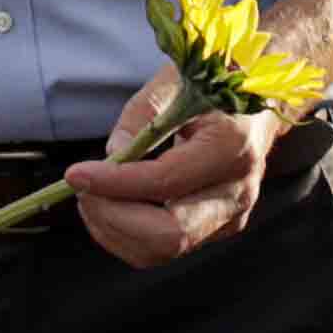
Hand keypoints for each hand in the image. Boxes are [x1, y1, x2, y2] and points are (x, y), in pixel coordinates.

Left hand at [68, 73, 271, 269]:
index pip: (165, 182)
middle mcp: (238, 191)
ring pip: (163, 250)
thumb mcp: (174, 82)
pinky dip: (128, 235)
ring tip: (91, 196)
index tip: (76, 174)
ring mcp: (231, 216)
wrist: (257, 104)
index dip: (114, 183)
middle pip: (168, 234)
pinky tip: (111, 207)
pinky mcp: (219, 229)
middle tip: (82, 191)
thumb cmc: (213, 86)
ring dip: (115, 230)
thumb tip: (112, 156)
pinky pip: (165, 248)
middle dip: (113, 217)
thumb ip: (141, 118)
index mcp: (232, 147)